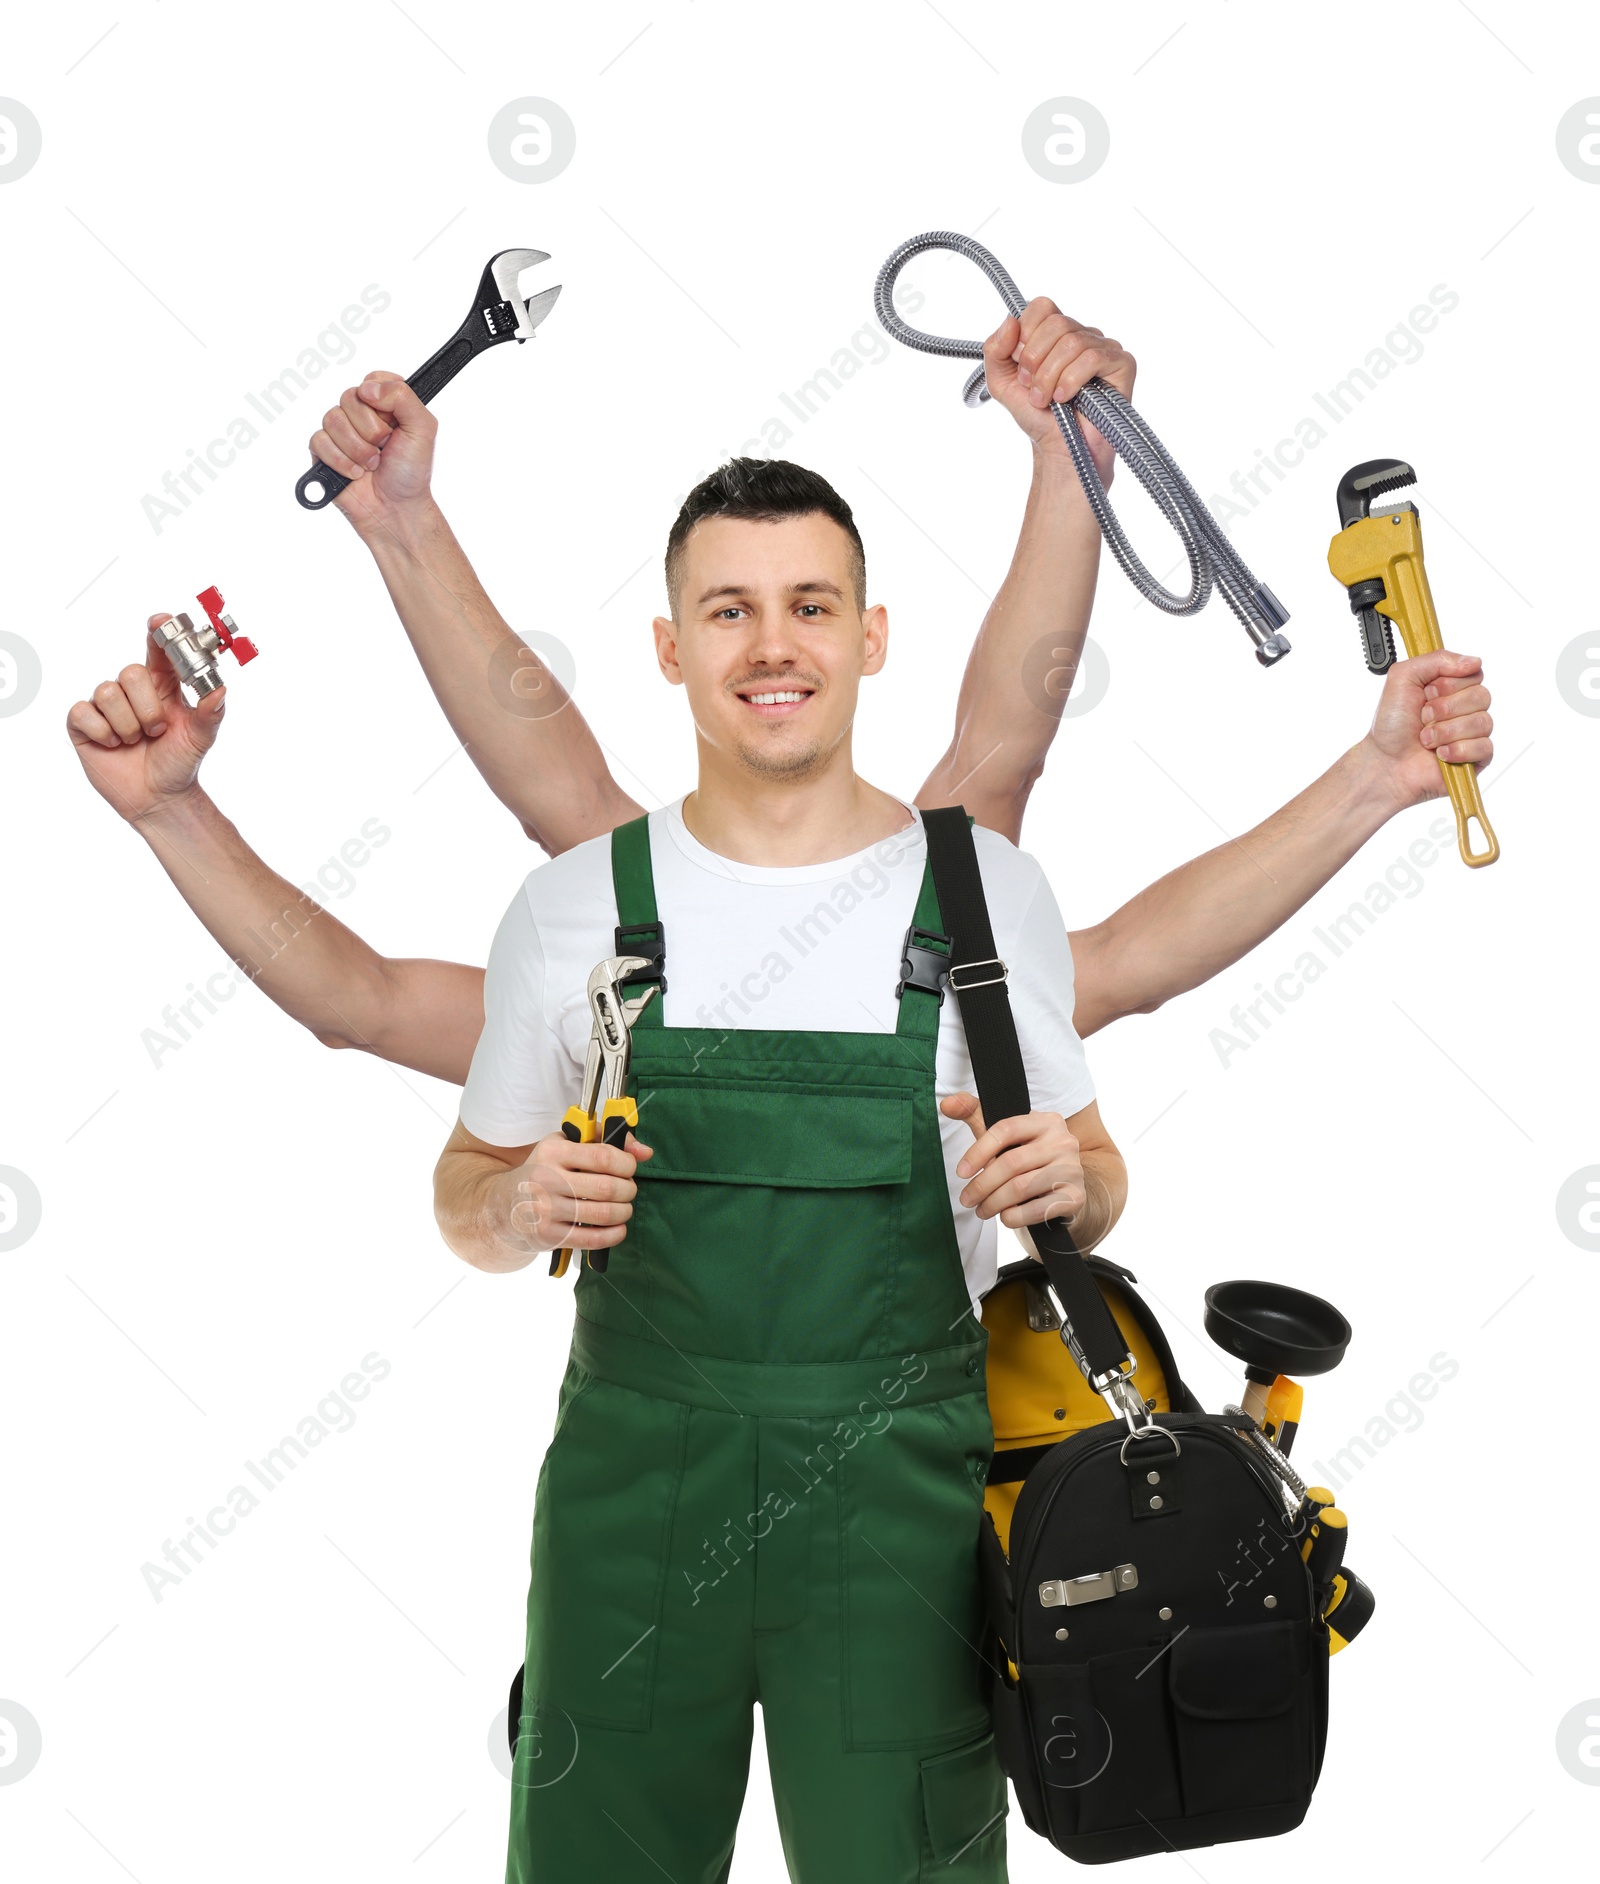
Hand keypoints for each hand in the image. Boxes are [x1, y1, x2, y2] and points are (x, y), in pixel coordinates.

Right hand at [66, 620, 225, 822]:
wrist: (158, 798)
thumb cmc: (179, 763)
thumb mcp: (201, 738)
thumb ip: (211, 713)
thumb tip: (220, 689)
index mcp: (162, 687)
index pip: (158, 651)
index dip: (158, 633)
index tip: (160, 621)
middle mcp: (132, 691)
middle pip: (129, 672)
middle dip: (146, 707)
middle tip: (156, 730)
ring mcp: (106, 706)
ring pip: (107, 692)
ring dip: (127, 725)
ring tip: (137, 741)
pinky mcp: (83, 723)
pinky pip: (82, 712)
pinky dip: (103, 733)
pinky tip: (113, 745)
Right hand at [307, 372, 436, 531]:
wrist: (395, 509)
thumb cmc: (411, 472)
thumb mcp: (422, 429)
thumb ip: (403, 397)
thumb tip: (368, 387)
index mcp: (385, 404)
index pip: (372, 380)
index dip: (380, 401)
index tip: (393, 423)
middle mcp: (360, 414)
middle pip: (349, 397)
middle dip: (371, 431)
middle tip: (384, 450)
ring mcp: (340, 432)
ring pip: (332, 419)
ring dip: (357, 449)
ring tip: (371, 465)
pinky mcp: (323, 451)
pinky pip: (318, 441)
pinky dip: (340, 461)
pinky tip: (355, 474)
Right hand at [501, 1130, 654, 1255]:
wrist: (504, 1203)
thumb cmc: (544, 1169)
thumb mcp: (565, 1143)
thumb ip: (604, 1138)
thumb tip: (645, 1152)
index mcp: (553, 1152)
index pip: (604, 1156)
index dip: (627, 1163)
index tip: (629, 1167)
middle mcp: (546, 1180)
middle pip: (608, 1187)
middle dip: (629, 1189)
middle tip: (627, 1189)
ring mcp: (546, 1211)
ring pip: (604, 1214)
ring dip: (624, 1212)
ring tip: (622, 1208)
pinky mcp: (549, 1236)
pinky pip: (594, 1239)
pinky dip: (615, 1234)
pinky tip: (617, 1228)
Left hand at [942, 1094, 1084, 1229]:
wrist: (1066, 1189)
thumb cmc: (1030, 1160)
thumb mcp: (1005, 1137)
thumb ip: (976, 1115)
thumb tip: (947, 1103)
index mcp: (1045, 1121)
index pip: (1006, 1129)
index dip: (979, 1151)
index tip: (961, 1172)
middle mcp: (1063, 1141)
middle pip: (1012, 1162)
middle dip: (983, 1184)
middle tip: (966, 1199)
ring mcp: (1072, 1169)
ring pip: (1022, 1187)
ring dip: (994, 1203)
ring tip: (981, 1210)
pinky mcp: (1076, 1196)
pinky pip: (1038, 1209)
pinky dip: (1016, 1216)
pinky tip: (1005, 1217)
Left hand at [979, 298, 1134, 484]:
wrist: (1058, 449)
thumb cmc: (1037, 416)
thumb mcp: (1002, 382)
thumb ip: (995, 350)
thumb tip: (1010, 320)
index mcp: (1057, 333)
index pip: (1042, 307)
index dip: (1026, 334)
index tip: (1021, 367)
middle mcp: (1082, 335)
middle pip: (1057, 323)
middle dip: (1035, 360)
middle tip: (1032, 389)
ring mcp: (1104, 348)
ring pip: (1072, 342)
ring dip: (1050, 377)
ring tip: (1046, 400)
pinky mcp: (1122, 365)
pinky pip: (1093, 358)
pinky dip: (1071, 381)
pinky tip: (1065, 399)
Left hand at [1363, 649, 1493, 806]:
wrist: (1384, 761)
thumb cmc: (1392, 724)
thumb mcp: (1403, 678)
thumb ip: (1436, 659)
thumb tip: (1474, 662)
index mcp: (1452, 688)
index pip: (1474, 674)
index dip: (1450, 684)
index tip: (1427, 692)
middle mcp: (1465, 708)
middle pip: (1481, 696)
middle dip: (1445, 708)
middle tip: (1423, 718)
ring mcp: (1473, 733)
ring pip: (1482, 722)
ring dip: (1446, 731)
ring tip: (1425, 739)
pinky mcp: (1477, 758)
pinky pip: (1485, 747)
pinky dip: (1458, 750)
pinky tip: (1440, 754)